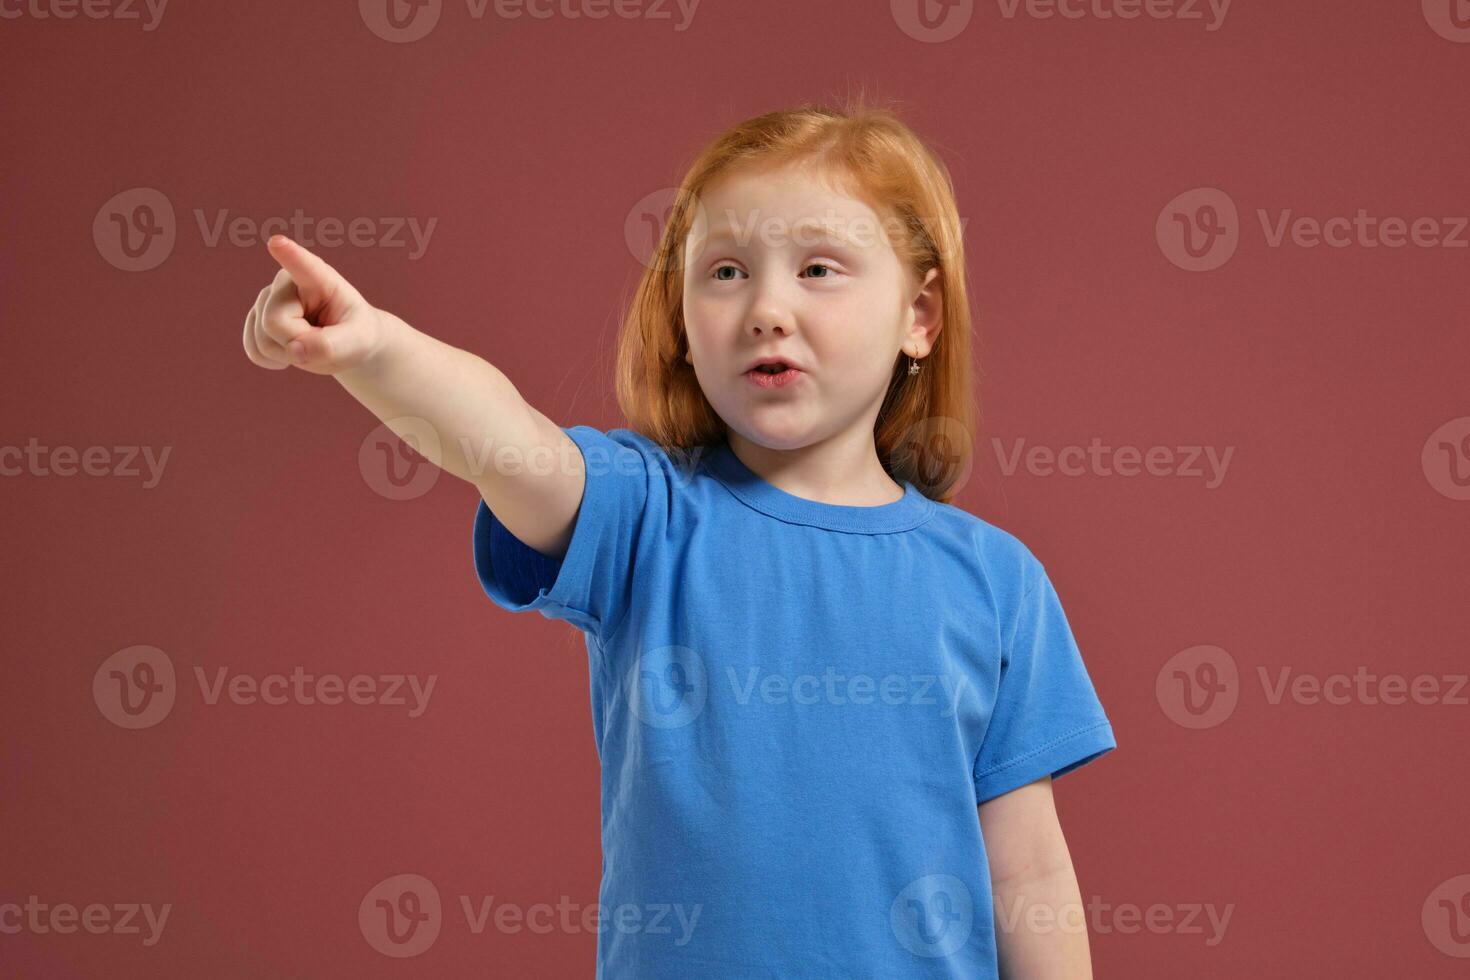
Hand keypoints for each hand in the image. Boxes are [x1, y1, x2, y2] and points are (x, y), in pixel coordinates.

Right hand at [242, 235, 388, 374]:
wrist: (345, 342)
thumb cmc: (354, 335)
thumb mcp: (357, 342)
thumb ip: (332, 345)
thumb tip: (294, 350)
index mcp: (319, 279)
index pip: (302, 265)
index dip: (288, 255)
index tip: (277, 243)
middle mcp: (286, 282)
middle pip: (273, 322)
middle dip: (300, 343)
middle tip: (324, 339)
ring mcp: (266, 299)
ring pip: (262, 340)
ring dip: (289, 354)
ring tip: (310, 342)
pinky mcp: (255, 318)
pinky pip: (253, 350)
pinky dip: (273, 361)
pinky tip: (291, 353)